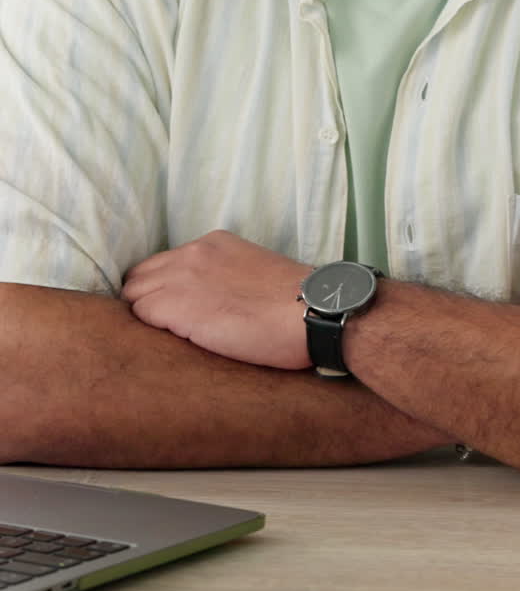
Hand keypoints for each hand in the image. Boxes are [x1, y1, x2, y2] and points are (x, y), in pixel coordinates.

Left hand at [121, 231, 311, 368]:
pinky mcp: (176, 305)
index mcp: (214, 244)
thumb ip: (225, 277)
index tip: (175, 311)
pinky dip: (151, 332)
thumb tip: (211, 300)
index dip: (164, 290)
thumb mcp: (255, 273)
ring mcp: (182, 276)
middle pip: (140, 277)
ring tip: (171, 341)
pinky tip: (175, 346)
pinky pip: (141, 317)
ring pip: (135, 296)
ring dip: (148, 318)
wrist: (311, 312)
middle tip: (166, 331)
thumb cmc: (296, 305)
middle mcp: (193, 252)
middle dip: (147, 301)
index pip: (164, 264)